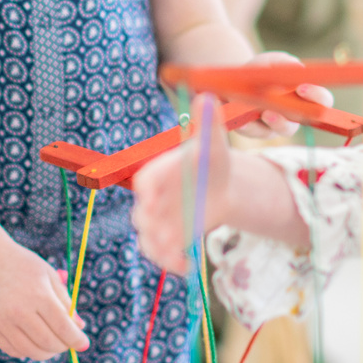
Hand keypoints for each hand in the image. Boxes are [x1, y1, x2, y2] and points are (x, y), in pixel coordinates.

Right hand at [0, 242, 89, 359]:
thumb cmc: (23, 266)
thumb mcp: (49, 276)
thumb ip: (65, 302)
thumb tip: (80, 328)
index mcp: (39, 295)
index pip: (63, 328)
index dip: (76, 340)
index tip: (83, 344)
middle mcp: (20, 311)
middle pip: (49, 342)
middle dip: (63, 347)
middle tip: (67, 343)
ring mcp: (3, 322)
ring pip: (31, 351)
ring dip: (46, 353)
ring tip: (52, 344)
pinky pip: (14, 350)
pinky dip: (28, 351)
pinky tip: (33, 341)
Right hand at [135, 94, 233, 272]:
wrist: (219, 186)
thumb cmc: (211, 161)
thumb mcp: (213, 142)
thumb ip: (207, 123)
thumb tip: (207, 95)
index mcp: (159, 172)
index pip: (147, 180)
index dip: (148, 188)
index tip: (150, 195)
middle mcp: (153, 199)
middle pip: (143, 213)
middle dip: (152, 222)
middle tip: (162, 229)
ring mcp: (158, 221)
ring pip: (149, 237)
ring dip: (159, 247)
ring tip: (175, 253)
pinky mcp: (168, 239)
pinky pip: (161, 254)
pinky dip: (171, 262)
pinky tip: (188, 266)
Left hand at [227, 51, 337, 139]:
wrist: (233, 81)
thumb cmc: (260, 70)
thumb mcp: (270, 62)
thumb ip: (283, 63)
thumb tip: (298, 68)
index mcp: (305, 96)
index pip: (322, 101)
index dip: (317, 97)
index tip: (302, 88)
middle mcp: (295, 114)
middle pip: (306, 120)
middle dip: (300, 112)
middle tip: (284, 105)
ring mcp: (276, 125)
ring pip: (283, 130)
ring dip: (277, 122)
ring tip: (266, 113)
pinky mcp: (256, 131)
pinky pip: (255, 132)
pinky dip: (249, 126)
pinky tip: (243, 121)